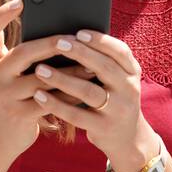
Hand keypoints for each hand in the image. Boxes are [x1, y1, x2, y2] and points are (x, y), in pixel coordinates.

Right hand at [0, 0, 95, 157]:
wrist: (1, 137)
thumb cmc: (16, 96)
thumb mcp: (13, 74)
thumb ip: (28, 57)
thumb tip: (65, 36)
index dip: (2, 14)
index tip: (20, 1)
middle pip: (23, 52)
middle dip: (51, 44)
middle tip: (74, 38)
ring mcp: (3, 96)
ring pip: (41, 78)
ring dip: (69, 72)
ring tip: (90, 65)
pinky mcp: (18, 115)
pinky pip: (49, 101)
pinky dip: (69, 95)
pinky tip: (85, 90)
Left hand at [28, 29, 151, 171]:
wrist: (127, 138)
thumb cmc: (113, 99)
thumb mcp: (117, 80)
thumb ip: (102, 62)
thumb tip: (69, 39)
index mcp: (132, 72)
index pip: (120, 51)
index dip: (100, 41)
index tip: (79, 33)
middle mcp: (129, 89)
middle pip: (104, 68)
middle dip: (80, 54)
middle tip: (58, 44)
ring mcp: (117, 110)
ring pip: (88, 91)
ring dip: (62, 79)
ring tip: (40, 70)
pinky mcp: (103, 128)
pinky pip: (76, 115)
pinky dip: (56, 104)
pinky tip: (39, 96)